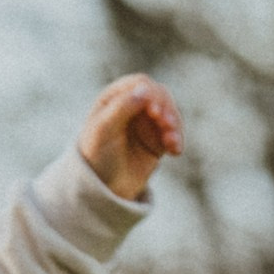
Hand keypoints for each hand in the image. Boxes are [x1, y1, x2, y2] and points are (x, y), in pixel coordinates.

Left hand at [78, 74, 182, 200]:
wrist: (102, 189)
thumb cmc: (96, 156)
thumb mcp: (103, 130)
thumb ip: (122, 107)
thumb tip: (144, 89)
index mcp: (116, 96)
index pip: (140, 84)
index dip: (151, 94)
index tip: (153, 111)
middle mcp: (134, 105)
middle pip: (160, 95)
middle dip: (166, 108)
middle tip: (166, 124)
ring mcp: (148, 122)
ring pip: (170, 113)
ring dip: (175, 124)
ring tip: (171, 140)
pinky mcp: (158, 140)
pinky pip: (174, 134)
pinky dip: (177, 139)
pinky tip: (176, 151)